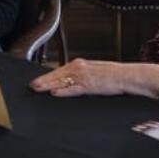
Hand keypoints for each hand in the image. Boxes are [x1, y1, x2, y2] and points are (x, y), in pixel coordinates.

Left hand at [29, 59, 152, 97]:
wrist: (128, 76)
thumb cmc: (113, 76)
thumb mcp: (93, 73)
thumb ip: (79, 77)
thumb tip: (66, 84)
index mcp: (79, 64)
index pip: (58, 70)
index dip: (46, 77)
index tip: (36, 81)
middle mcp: (79, 67)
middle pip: (56, 75)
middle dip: (43, 81)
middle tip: (31, 86)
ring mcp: (84, 76)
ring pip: (61, 81)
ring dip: (48, 85)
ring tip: (37, 89)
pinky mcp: (90, 85)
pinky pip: (73, 89)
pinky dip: (63, 91)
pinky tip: (54, 93)